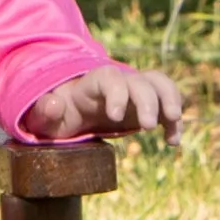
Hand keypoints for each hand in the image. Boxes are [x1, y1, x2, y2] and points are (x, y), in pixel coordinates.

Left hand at [17, 61, 183, 148]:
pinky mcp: (146, 106)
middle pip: (140, 81)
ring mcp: (134, 92)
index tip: (115, 116)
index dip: (116, 93)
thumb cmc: (59, 116)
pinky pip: (167, 104)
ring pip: (160, 83)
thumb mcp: (45, 117)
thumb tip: (56, 104)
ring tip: (173, 122)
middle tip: (147, 127)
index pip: (110, 78)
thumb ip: (46, 111)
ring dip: (171, 99)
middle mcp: (119, 83)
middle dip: (148, 101)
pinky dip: (174, 120)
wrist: (73, 112)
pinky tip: (172, 141)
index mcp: (93, 84)